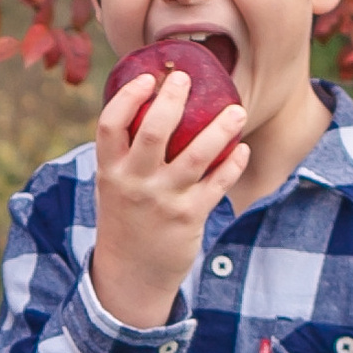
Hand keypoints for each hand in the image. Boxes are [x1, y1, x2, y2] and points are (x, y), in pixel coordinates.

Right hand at [86, 62, 246, 326]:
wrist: (131, 274)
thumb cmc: (126, 218)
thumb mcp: (113, 185)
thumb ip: (127, 153)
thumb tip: (153, 105)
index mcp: (110, 171)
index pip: (110, 124)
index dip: (128, 96)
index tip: (147, 78)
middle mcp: (134, 183)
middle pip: (153, 130)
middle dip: (173, 97)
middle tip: (185, 78)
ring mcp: (163, 200)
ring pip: (196, 155)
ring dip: (220, 128)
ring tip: (237, 110)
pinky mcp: (189, 217)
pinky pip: (218, 184)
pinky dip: (234, 164)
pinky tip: (242, 149)